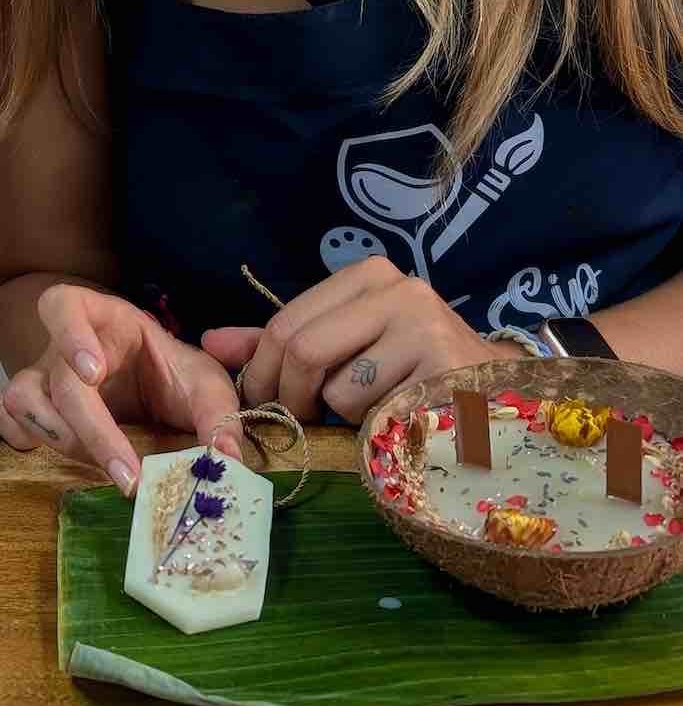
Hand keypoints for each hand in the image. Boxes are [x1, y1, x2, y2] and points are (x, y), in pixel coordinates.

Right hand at [0, 283, 240, 493]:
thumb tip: (225, 458)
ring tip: (97, 465)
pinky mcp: (34, 409)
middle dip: (91, 431)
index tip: (94, 372)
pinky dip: (21, 440)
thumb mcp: (204, 383)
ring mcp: (42, 378)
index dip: (71, 334)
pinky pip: (5, 419)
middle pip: (57, 380)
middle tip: (127, 474)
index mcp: (104, 320)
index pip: (64, 305)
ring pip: (20, 399)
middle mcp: (62, 347)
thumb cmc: (171, 373)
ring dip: (55, 437)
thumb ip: (218, 414)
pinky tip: (56, 457)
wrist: (154, 385)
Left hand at [201, 258, 496, 424]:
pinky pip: (379, 414)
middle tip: (298, 422)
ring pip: (338, 389)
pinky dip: (376, 430)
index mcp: (368, 275)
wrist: (495, 397)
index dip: (260, 372)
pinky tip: (401, 421)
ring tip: (368, 413)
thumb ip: (278, 342)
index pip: (285, 323)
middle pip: (302, 350)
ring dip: (341, 418)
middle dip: (288, 398)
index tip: (261, 403)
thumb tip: (210, 343)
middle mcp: (399, 289)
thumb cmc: (409, 371)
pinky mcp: (446, 373)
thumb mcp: (342, 345)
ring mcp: (426, 328)